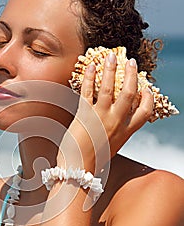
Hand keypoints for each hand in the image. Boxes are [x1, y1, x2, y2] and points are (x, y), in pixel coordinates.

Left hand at [58, 53, 153, 169]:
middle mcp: (117, 123)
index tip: (146, 88)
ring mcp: (101, 117)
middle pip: (130, 93)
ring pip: (109, 88)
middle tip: (131, 62)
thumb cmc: (91, 162)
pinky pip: (88, 91)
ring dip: (111, 69)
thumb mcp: (110, 148)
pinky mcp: (84, 115)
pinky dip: (89, 77)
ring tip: (111, 56)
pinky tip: (90, 66)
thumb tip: (112, 124)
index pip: (144, 112)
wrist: (77, 170)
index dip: (147, 98)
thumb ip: (114, 134)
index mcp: (126, 132)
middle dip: (131, 75)